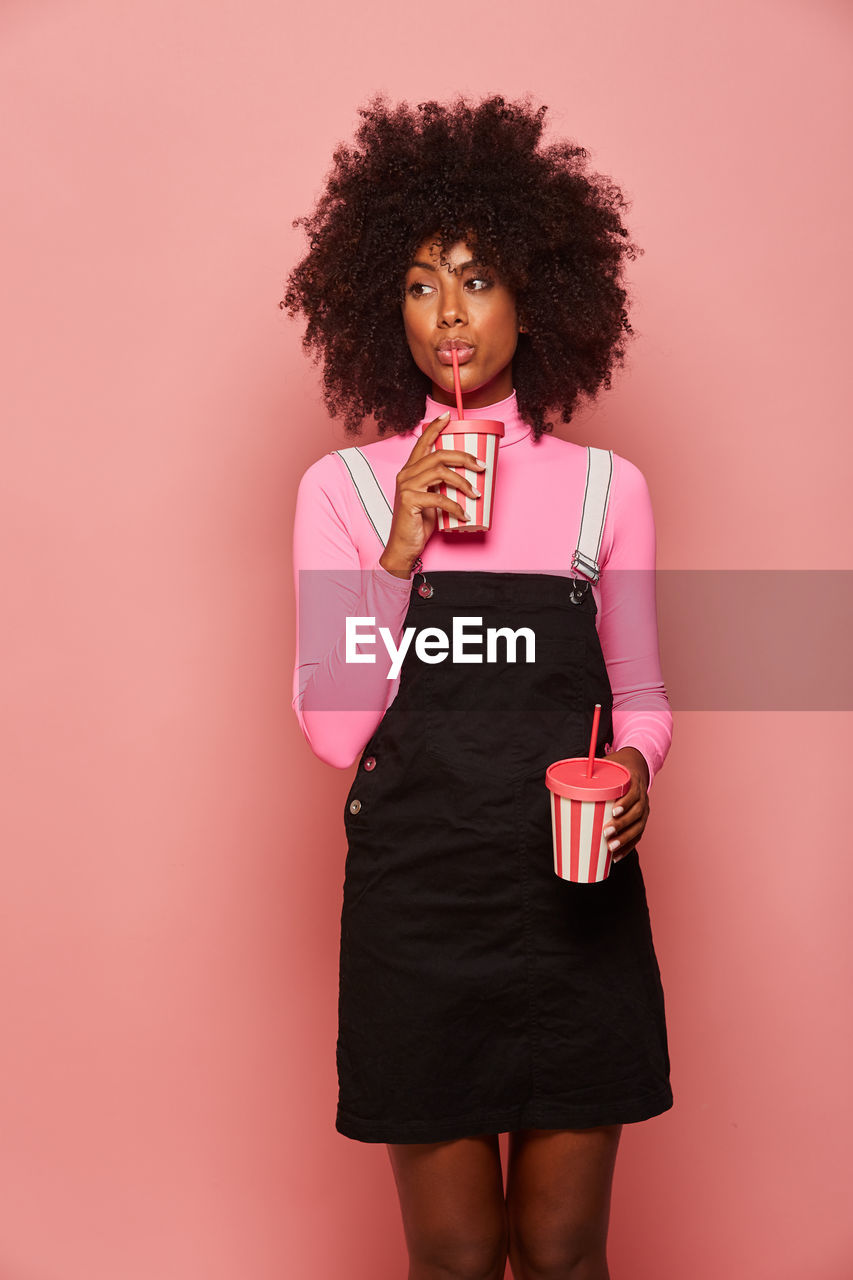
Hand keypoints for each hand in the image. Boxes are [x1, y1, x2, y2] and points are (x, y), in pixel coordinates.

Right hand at [378, 411, 486, 577]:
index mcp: (410, 470)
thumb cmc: (419, 523)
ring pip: (440, 472)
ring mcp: (406, 486)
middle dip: (464, 457)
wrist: (404, 546)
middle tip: (481, 466)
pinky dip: (456, 506)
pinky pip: (439, 498)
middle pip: (438, 455)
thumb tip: (466, 477)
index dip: (435, 428)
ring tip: (476, 493)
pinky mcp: (410, 501)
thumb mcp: (431, 499)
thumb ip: (441, 485)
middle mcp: (406, 474)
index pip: (422, 443)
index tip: (448, 416)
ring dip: (463, 482)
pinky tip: (465, 514)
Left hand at [602, 746, 649, 862]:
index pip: (634, 793)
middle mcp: (642, 797)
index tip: (613, 811)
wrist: (634, 770)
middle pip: (637, 813)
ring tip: (611, 848)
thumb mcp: (606, 766)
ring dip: (625, 839)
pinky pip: (637, 836)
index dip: (625, 802)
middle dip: (622, 825)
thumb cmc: (615, 770)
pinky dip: (627, 847)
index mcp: (634, 782)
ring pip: (638, 827)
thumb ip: (591, 773)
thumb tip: (564, 781)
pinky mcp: (640, 821)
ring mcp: (644, 811)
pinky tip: (616, 857)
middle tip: (606, 832)